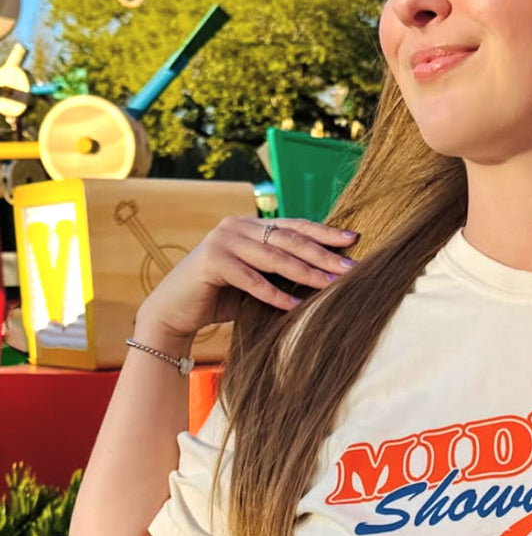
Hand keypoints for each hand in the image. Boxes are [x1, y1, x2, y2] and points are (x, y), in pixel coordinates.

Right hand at [136, 216, 357, 344]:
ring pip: (274, 257)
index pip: (295, 226)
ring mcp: (222, 241)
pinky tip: (293, 306)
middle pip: (290, 239)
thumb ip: (282, 270)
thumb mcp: (258, 278)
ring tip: (331, 286)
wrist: (175, 311)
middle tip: (351, 268)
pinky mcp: (211, 262)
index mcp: (251, 225)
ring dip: (305, 273)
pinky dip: (273, 294)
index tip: (353, 239)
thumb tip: (329, 275)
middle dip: (323, 254)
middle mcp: (237, 226)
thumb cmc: (221, 296)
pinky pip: (250, 279)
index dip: (325, 232)